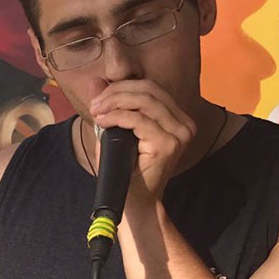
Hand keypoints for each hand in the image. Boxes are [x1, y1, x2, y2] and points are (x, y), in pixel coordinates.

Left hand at [87, 79, 196, 201]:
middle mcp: (183, 123)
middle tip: (95, 104)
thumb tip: (95, 80)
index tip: (97, 97)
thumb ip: (108, 104)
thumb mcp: (113, 129)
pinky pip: (140, 120)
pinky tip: (103, 121)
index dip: (122, 86)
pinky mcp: (169, 145)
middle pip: (149, 90)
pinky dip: (117, 116)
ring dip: (114, 102)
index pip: (150, 88)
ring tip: (96, 111)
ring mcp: (179, 134)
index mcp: (175, 116)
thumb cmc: (125, 166)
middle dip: (116, 92)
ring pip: (145, 101)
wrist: (134, 199)